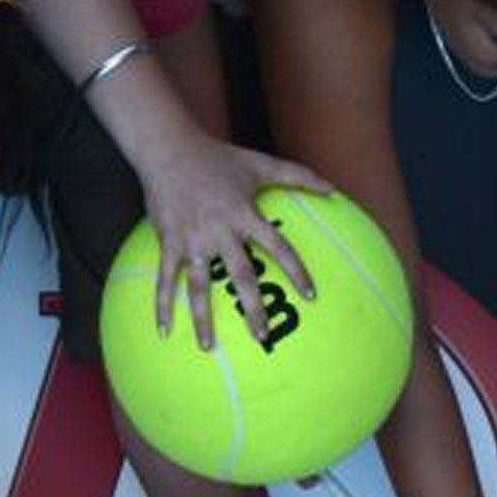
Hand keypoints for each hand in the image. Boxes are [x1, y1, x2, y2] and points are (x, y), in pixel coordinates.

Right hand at [134, 125, 333, 351]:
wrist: (169, 147)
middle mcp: (220, 230)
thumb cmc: (218, 157)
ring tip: (209, 348)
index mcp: (245, 214)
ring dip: (203, 318)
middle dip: (253, 307)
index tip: (310, 296)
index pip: (278, 246)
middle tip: (263, 337)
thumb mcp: (261, 163)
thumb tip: (334, 189)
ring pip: (199, 285)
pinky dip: (162, 305)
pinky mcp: (169, 241)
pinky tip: (164, 331)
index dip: (295, 270)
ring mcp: (193, 238)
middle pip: (241, 275)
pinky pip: (165, 278)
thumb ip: (299, 176)